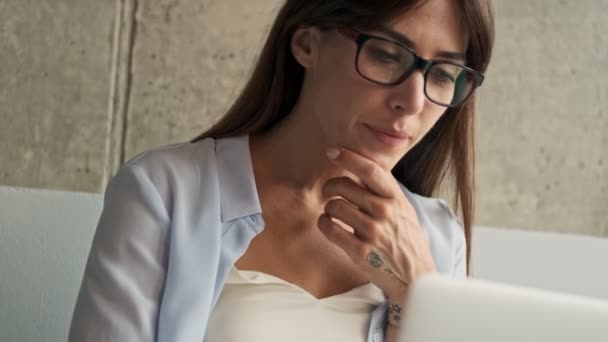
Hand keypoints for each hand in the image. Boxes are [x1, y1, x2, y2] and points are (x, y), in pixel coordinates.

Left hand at [318, 147, 436, 303]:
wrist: (415, 275)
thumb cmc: (405, 239)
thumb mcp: (403, 209)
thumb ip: (384, 190)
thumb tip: (361, 166)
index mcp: (395, 198)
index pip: (370, 170)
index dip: (348, 157)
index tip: (332, 151)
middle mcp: (385, 212)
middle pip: (344, 186)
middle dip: (330, 186)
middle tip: (328, 191)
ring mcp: (373, 232)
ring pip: (334, 206)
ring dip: (327, 207)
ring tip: (332, 212)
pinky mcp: (360, 251)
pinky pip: (330, 228)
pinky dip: (323, 223)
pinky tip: (328, 224)